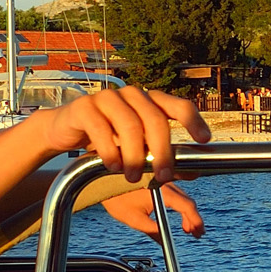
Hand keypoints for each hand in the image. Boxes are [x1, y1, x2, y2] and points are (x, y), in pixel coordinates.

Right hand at [28, 86, 210, 183]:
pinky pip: (102, 130)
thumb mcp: (137, 149)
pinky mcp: (85, 106)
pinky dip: (111, 152)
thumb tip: (194, 172)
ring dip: (135, 156)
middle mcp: (132, 95)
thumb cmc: (108, 139)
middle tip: (163, 175)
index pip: (179, 106)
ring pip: (130, 125)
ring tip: (132, 176)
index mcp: (150, 102)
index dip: (194, 122)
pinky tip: (113, 166)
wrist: (65, 131)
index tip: (205, 140)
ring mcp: (108, 97)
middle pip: (156, 120)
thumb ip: (162, 157)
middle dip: (163, 151)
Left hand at [102, 182, 204, 238]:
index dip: (196, 221)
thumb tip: (163, 241)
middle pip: (188, 201)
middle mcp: (165, 183)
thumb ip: (152, 231)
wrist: (101, 178)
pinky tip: (174, 213)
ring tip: (186, 228)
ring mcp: (161, 180)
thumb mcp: (134, 219)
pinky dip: (179, 204)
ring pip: (182, 196)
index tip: (198, 232)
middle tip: (194, 233)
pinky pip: (174, 192)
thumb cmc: (115, 195)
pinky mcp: (155, 179)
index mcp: (163, 192)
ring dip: (186, 212)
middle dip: (193, 219)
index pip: (187, 206)